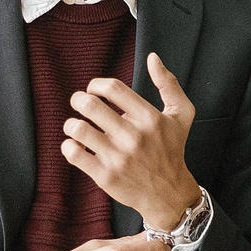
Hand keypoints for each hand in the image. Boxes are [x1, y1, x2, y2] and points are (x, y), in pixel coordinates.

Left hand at [64, 53, 199, 229]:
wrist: (169, 193)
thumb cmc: (172, 149)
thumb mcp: (182, 115)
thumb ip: (169, 84)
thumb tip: (153, 58)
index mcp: (150, 118)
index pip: (113, 88)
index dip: (96, 84)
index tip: (95, 91)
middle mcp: (134, 137)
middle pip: (90, 105)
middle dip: (78, 100)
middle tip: (80, 104)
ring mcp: (118, 157)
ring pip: (77, 129)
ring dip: (71, 124)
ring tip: (77, 126)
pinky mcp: (104, 176)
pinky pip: (73, 153)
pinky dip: (68, 146)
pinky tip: (77, 146)